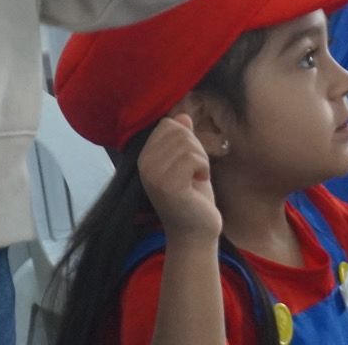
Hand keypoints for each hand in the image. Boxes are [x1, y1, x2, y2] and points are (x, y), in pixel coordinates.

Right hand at [140, 115, 221, 242]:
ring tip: (196, 178)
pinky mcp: (168, 185)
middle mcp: (144, 164)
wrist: (195, 232)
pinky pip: (193, 158)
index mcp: (144, 157)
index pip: (168, 124)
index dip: (186, 137)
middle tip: (195, 171)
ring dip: (201, 159)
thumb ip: (182, 140)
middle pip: (179, 131)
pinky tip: (199, 184)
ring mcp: (154, 175)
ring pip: (188, 144)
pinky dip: (204, 168)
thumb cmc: (192, 196)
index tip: (189, 161)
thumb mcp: (187, 162)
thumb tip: (183, 116)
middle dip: (196, 147)